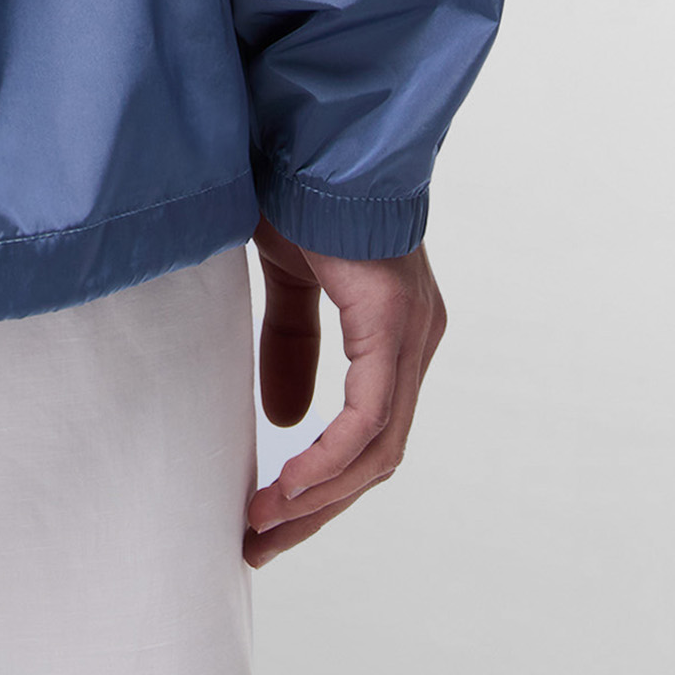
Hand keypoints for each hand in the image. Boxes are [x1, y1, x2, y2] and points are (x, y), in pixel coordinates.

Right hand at [244, 218, 446, 566]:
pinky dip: (328, 460)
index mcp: (394, 330)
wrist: (302, 129)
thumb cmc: (294, 189)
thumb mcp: (286, 281)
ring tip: (260, 528)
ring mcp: (413, 334)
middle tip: (257, 544)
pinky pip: (369, 419)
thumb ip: (289, 345)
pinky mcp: (394, 323)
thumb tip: (282, 423)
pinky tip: (286, 484)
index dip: (320, 484)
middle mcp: (417, 338)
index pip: (370, 434)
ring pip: (379, 451)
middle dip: (315, 510)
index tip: (265, 517)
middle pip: (378, 458)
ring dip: (318, 499)